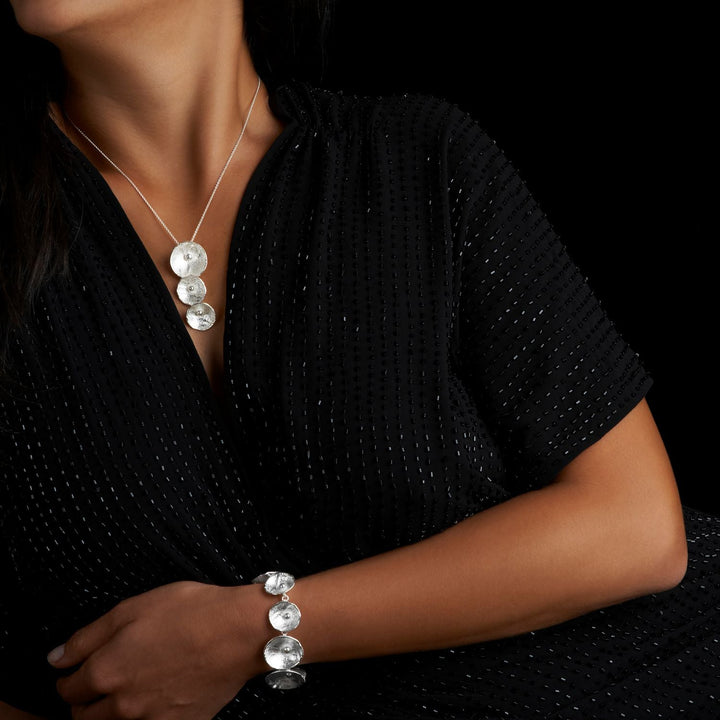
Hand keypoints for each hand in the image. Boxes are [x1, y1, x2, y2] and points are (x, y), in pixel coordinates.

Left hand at [47, 581, 266, 719]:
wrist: (240, 632)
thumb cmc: (191, 612)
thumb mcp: (133, 607)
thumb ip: (88, 636)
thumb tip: (56, 658)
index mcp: (107, 671)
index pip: (68, 688)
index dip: (68, 676)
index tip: (75, 669)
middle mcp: (122, 704)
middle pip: (83, 717)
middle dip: (84, 700)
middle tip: (100, 681)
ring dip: (108, 714)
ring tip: (125, 691)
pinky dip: (142, 718)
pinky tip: (155, 698)